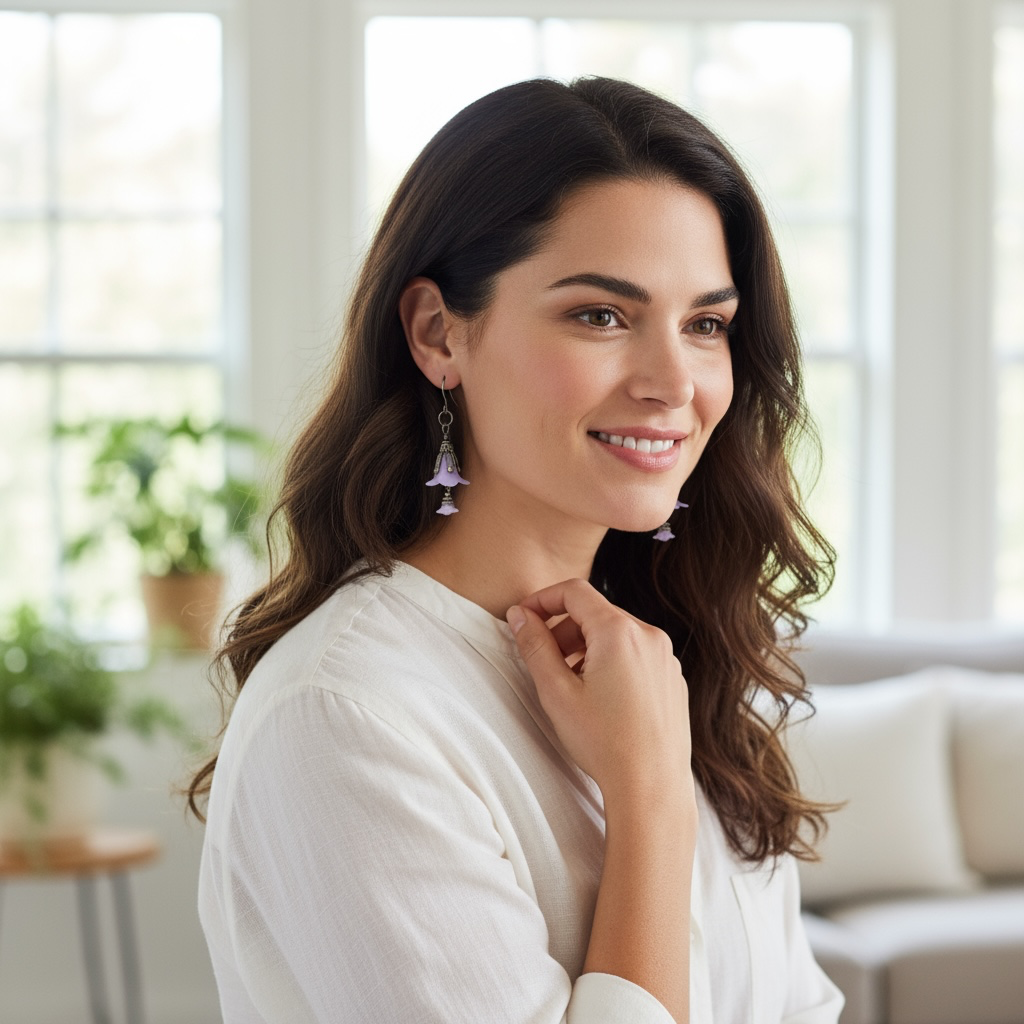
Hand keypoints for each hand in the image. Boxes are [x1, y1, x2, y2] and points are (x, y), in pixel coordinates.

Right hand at [506, 579, 692, 804]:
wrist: (652, 786)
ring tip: (573, 686)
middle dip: (563, 630)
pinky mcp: (673, 677)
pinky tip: (602, 699)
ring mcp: (665, 657)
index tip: (523, 619)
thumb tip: (519, 616)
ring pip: (616, 634)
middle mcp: (648, 636)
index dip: (542, 600)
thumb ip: (535, 646)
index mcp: (619, 632)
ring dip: (587, 647)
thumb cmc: (604, 743)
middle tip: (545, 662)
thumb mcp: (556, 692)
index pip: (574, 592)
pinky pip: (636, 654)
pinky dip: (612, 662)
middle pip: (595, 612)